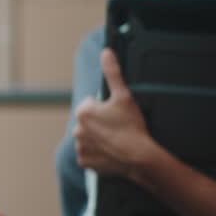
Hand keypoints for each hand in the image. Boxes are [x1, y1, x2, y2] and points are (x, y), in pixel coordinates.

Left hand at [73, 49, 157, 179]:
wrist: (139, 156)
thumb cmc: (132, 126)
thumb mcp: (124, 95)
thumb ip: (113, 72)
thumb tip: (106, 53)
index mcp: (83, 112)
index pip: (91, 104)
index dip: (105, 107)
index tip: (116, 114)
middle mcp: (77, 130)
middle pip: (90, 121)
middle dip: (101, 122)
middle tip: (118, 126)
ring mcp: (80, 147)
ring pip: (89, 137)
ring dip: (99, 137)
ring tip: (116, 139)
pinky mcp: (85, 162)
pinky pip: (90, 154)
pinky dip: (98, 153)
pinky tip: (111, 150)